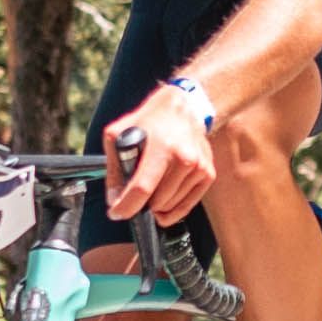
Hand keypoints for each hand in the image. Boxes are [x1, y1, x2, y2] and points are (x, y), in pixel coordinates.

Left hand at [106, 86, 220, 221]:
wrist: (182, 108)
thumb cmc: (147, 122)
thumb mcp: (119, 134)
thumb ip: (114, 167)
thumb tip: (114, 200)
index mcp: (161, 146)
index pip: (142, 188)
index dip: (126, 206)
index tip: (115, 213)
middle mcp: (185, 158)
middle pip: (156, 202)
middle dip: (140, 203)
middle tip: (134, 192)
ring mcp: (199, 167)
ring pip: (170, 206)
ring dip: (156, 204)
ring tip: (151, 187)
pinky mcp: (207, 173)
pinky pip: (186, 206)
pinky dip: (172, 208)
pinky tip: (163, 198)